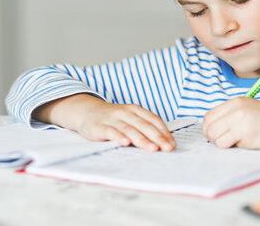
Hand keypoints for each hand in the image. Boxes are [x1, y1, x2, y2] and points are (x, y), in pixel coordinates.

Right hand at [33, 94, 175, 151]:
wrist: (87, 112)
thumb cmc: (114, 119)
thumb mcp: (130, 118)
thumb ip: (143, 127)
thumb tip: (162, 142)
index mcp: (136, 110)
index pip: (154, 120)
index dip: (164, 132)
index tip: (172, 143)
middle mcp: (126, 112)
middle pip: (145, 125)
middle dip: (158, 137)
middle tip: (168, 148)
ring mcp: (113, 119)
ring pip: (130, 129)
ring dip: (142, 139)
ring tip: (153, 148)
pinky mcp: (100, 126)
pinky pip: (111, 131)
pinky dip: (118, 136)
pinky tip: (125, 143)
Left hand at [202, 97, 259, 149]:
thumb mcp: (248, 110)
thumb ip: (230, 116)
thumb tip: (210, 130)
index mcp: (235, 102)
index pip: (208, 116)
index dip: (209, 129)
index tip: (216, 135)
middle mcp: (236, 109)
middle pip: (209, 128)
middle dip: (213, 138)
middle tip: (226, 141)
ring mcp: (240, 121)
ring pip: (216, 138)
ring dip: (223, 143)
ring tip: (238, 141)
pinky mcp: (246, 134)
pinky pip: (227, 145)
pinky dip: (234, 147)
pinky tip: (246, 142)